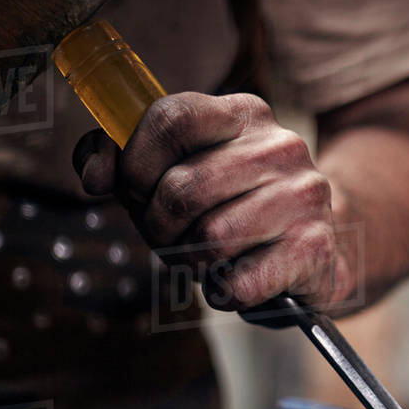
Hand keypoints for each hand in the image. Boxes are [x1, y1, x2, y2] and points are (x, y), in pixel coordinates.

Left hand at [73, 92, 350, 312]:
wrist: (312, 250)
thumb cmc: (230, 209)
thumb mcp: (176, 173)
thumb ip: (123, 162)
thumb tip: (94, 175)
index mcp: (244, 115)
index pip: (172, 118)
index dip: (136, 162)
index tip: (137, 189)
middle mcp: (282, 146)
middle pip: (183, 187)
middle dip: (159, 226)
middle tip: (174, 237)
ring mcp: (304, 195)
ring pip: (210, 238)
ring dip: (194, 262)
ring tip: (211, 258)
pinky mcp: (314, 247)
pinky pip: (239, 283)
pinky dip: (225, 294)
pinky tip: (238, 280)